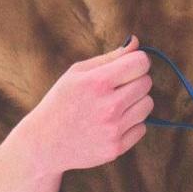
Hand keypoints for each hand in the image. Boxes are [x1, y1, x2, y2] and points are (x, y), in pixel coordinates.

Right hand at [21, 42, 153, 180]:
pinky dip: (130, 125)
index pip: (140, 63)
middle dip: (135, 82)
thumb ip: (109, 58)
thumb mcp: (76, 74)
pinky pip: (141, 128)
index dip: (136, 62)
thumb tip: (137, 43)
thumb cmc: (61, 102)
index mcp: (97, 82)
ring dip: (135, 103)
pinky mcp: (116, 148)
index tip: (128, 67)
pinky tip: (110, 124)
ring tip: (113, 106)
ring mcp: (113, 129)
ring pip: (147, 105)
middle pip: (146, 83)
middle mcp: (108, 106)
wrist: (44, 144)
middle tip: (116, 89)